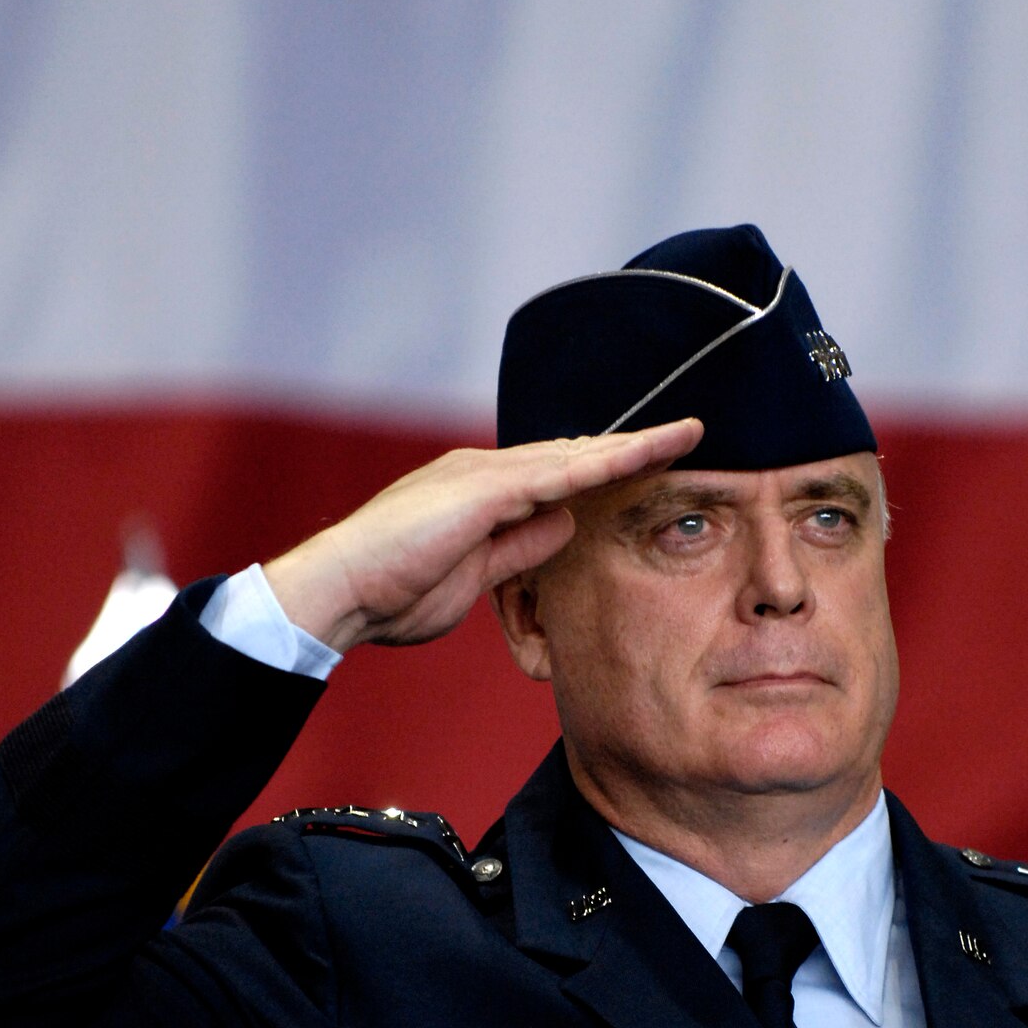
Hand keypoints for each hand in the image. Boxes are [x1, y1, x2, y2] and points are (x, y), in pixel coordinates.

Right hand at [262, 419, 701, 651]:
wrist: (339, 592)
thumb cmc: (394, 592)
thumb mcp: (476, 576)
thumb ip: (521, 548)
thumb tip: (566, 525)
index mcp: (483, 493)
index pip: (559, 476)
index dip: (606, 470)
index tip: (652, 468)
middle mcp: (486, 472)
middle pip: (575, 453)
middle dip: (632, 446)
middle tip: (689, 434)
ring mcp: (483, 475)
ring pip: (574, 454)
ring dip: (632, 445)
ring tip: (687, 435)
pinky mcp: (481, 490)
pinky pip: (556, 474)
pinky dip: (602, 463)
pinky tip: (642, 456)